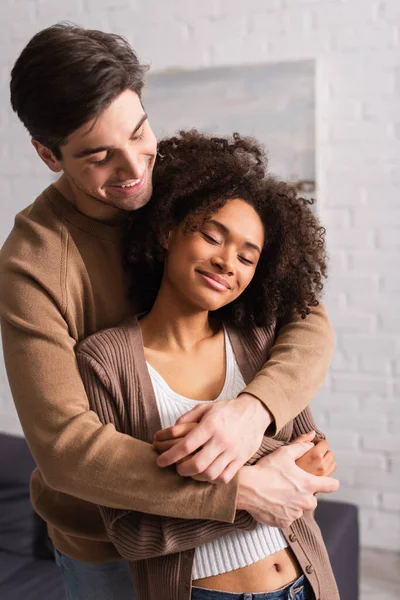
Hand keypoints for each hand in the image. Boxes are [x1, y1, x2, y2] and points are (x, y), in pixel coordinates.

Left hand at [153, 394, 272, 482]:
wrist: (255, 412)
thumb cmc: (227, 410)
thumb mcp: (205, 407)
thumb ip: (187, 418)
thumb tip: (170, 431)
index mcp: (210, 425)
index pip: (186, 446)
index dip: (170, 456)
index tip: (160, 461)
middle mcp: (221, 440)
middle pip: (197, 464)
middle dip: (181, 470)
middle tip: (176, 468)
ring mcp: (232, 451)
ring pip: (210, 474)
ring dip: (196, 477)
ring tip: (190, 472)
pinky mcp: (241, 460)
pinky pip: (225, 477)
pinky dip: (212, 480)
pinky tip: (206, 474)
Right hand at [236, 432, 339, 528]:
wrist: (246, 488)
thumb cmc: (266, 469)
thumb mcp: (284, 453)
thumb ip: (301, 447)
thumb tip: (311, 442)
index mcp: (308, 484)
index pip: (331, 486)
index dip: (331, 483)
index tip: (330, 483)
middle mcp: (305, 501)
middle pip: (313, 500)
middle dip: (305, 495)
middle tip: (291, 486)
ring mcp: (295, 514)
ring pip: (299, 509)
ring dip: (293, 503)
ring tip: (278, 493)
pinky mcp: (284, 522)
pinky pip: (288, 518)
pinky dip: (283, 512)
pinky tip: (273, 502)